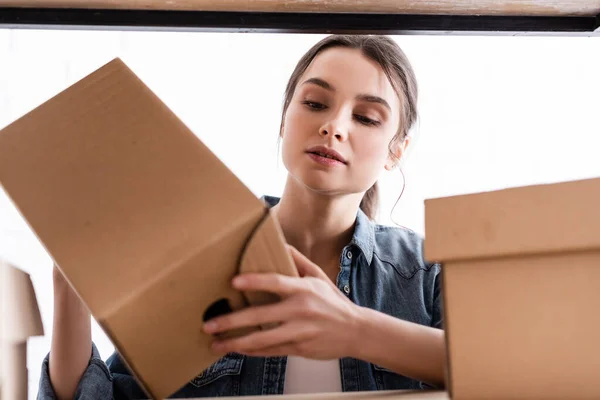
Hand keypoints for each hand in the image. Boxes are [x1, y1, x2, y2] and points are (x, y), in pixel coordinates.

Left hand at [203, 245, 363, 359]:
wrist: (356, 330)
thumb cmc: (334, 302)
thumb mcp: (319, 277)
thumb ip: (298, 261)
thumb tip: (281, 244)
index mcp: (304, 289)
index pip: (276, 282)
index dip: (254, 281)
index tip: (233, 282)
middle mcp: (301, 310)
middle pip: (261, 316)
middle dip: (231, 321)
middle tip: (209, 324)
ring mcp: (299, 332)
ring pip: (262, 340)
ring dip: (236, 343)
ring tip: (216, 344)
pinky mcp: (299, 348)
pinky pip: (271, 351)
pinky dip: (252, 352)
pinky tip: (237, 350)